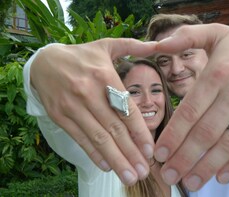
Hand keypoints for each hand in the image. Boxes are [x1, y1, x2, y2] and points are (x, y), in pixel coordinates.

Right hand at [30, 38, 156, 184]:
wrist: (45, 62)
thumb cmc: (81, 56)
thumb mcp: (106, 46)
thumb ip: (133, 46)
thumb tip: (157, 45)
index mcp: (104, 75)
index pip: (126, 110)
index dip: (140, 132)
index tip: (151, 150)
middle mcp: (89, 93)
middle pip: (114, 129)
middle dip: (131, 153)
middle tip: (144, 171)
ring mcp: (73, 107)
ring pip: (98, 138)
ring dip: (116, 159)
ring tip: (130, 176)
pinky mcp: (61, 116)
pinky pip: (80, 138)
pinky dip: (94, 154)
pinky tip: (107, 165)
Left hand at [154, 23, 228, 190]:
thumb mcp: (217, 33)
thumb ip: (186, 37)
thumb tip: (157, 45)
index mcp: (219, 73)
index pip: (189, 112)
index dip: (173, 136)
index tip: (160, 154)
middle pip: (205, 134)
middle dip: (184, 158)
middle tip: (169, 175)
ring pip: (228, 145)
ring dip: (206, 168)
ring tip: (190, 182)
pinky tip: (221, 177)